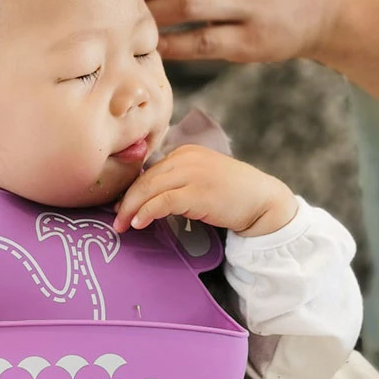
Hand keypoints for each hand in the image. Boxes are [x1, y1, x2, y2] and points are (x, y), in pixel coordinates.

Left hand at [113, 145, 297, 236]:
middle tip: (114, 219)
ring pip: (149, 189)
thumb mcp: (201, 179)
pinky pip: (162, 202)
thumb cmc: (233, 195)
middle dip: (126, 200)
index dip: (132, 189)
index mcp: (185, 153)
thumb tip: (147, 199)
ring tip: (121, 225)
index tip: (120, 205)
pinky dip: (146, 212)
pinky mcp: (197, 192)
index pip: (149, 171)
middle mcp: (186, 158)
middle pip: (145, 179)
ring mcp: (192, 173)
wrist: (264, 202)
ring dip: (131, 209)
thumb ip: (178, 182)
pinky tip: (138, 223)